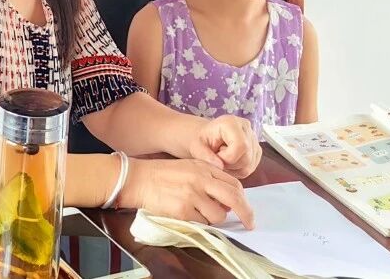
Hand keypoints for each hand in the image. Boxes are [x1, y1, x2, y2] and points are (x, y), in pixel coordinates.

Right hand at [118, 158, 254, 228]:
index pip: (234, 183)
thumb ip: (209, 179)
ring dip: (214, 219)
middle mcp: (201, 179)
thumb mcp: (190, 168)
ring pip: (218, 215)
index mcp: (205, 167)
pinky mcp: (183, 210)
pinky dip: (198, 222)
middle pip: (234, 198)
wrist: (139, 178)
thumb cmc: (164, 174)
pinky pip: (201, 223)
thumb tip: (226, 201)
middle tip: (250, 224)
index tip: (246, 209)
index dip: (243, 198)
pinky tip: (186, 213)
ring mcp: (193, 195)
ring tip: (199, 212)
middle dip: (246, 213)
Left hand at [188, 115, 261, 179]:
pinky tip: (229, 162)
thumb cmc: (202, 139)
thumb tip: (220, 165)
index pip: (241, 146)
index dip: (228, 158)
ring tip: (222, 160)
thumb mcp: (196, 146)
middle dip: (230, 164)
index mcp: (231, 122)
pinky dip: (238, 169)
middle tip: (217, 159)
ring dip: (233, 168)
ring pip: (249, 165)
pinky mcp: (256, 149)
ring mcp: (253, 139)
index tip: (216, 156)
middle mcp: (246, 128)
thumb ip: (205, 156)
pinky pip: (250, 167)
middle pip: (247, 158)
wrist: (207, 137)